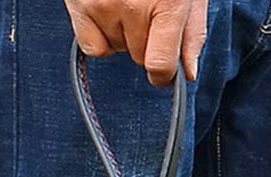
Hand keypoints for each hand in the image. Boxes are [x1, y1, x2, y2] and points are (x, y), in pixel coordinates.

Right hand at [63, 0, 207, 85]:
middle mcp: (133, 7)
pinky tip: (107, 12)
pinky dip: (99, 36)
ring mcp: (103, 4)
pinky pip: (93, 47)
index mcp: (167, 4)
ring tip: (125, 0)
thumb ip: (190, 33)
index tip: (162, 71)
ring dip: (121, 33)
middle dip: (144, 41)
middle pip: (139, 57)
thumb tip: (186, 73)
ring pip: (116, 49)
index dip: (162, 75)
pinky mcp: (79, 2)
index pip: (159, 65)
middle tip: (144, 8)